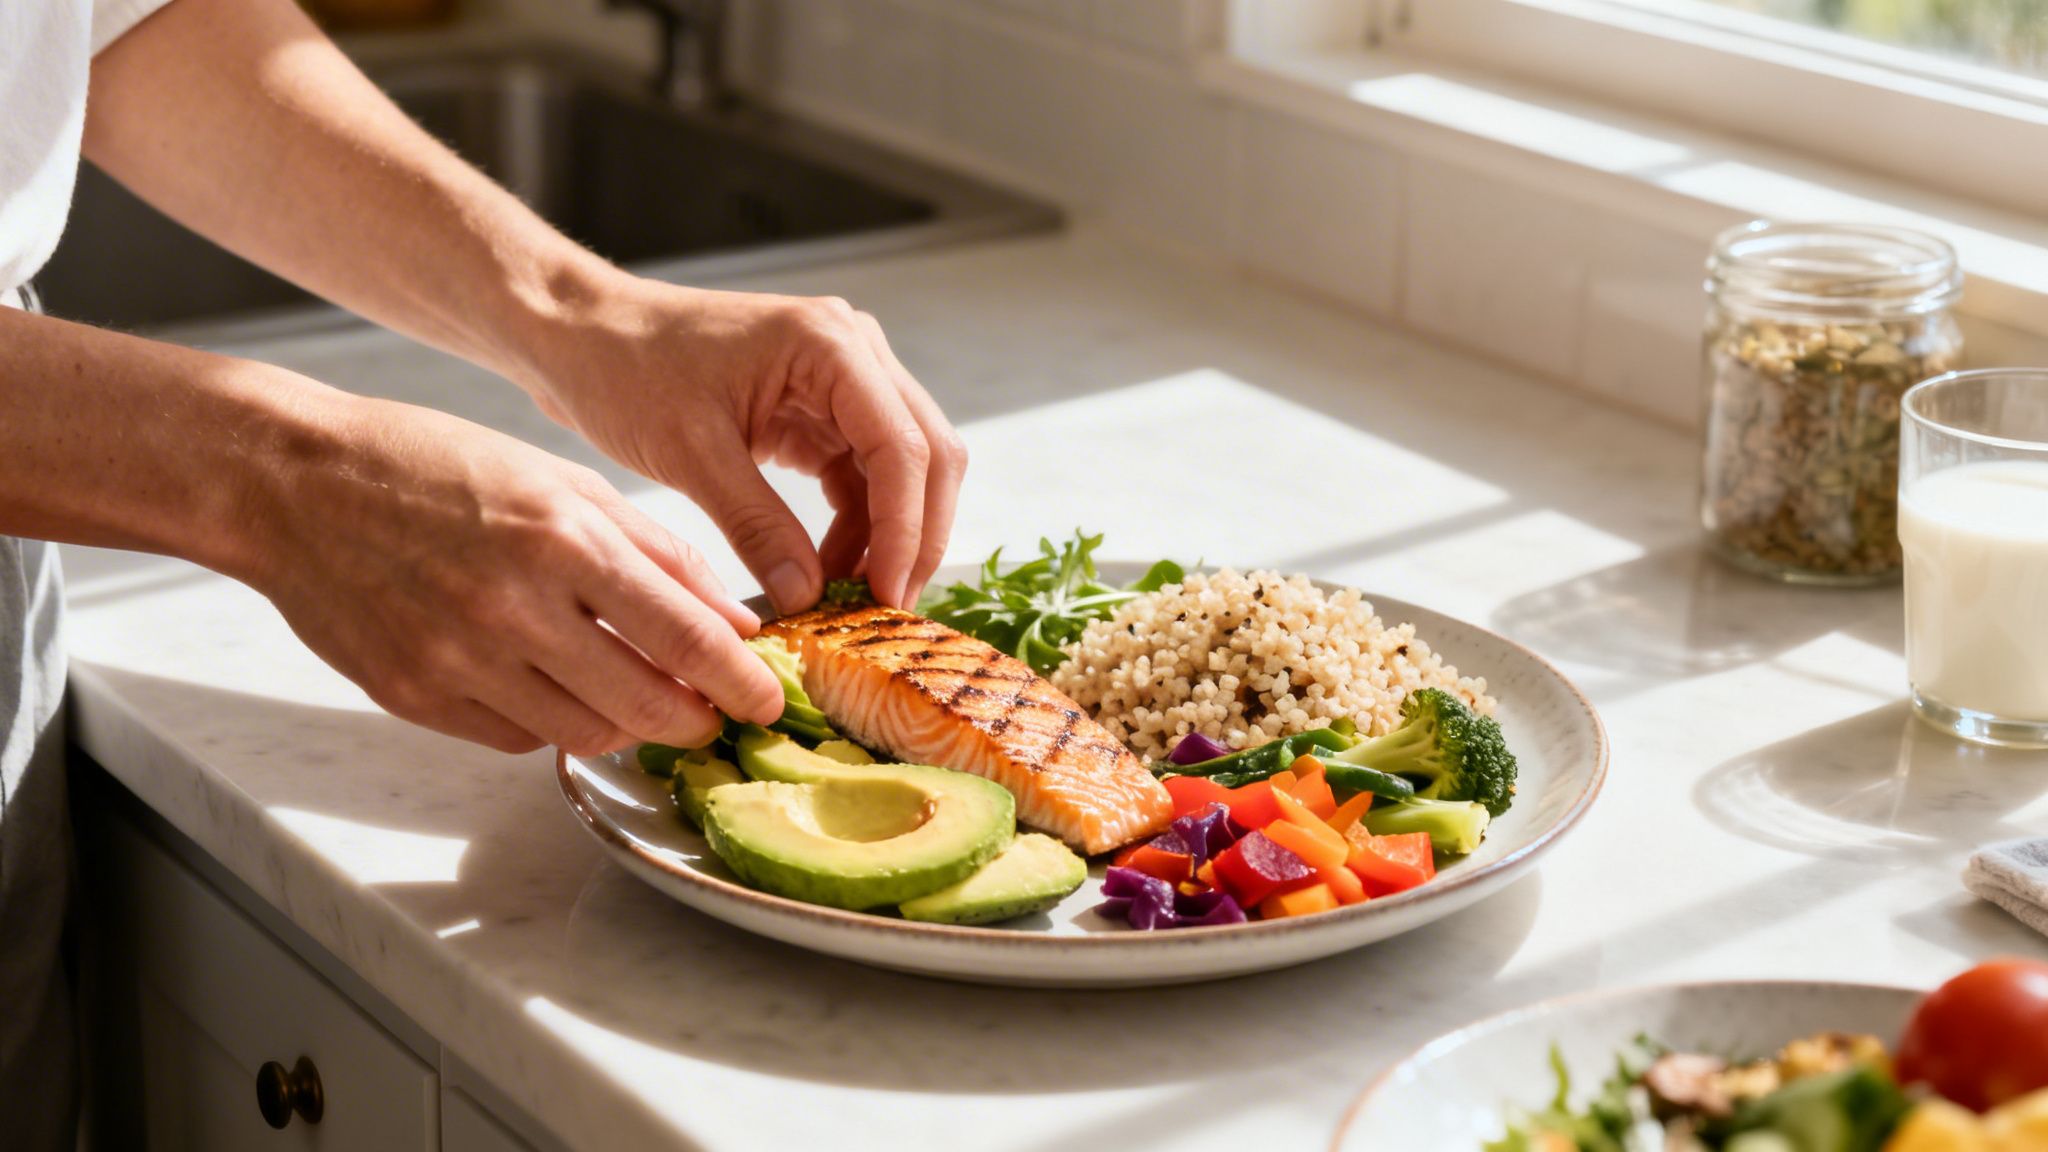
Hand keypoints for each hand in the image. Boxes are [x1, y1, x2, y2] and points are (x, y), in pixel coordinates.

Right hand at [243, 392, 784, 754]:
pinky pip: (519, 739)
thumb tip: (731, 619)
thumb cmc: (436, 467)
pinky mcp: (416, 698)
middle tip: (715, 716)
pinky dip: (556, 724)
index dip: (741, 682)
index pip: (687, 636)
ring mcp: (460, 661)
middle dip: (697, 720)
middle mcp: (515, 607)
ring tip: (644, 702)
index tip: (768, 698)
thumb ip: (655, 549)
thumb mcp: (562, 481)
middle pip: (646, 702)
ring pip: (587, 734)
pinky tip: (560, 689)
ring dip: (630, 727)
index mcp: (564, 539)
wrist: (296, 485)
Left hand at [516, 278, 967, 614]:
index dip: (906, 529)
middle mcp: (854, 353)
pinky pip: (862, 476)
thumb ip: (756, 524)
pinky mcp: (821, 410)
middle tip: (890, 610)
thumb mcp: (690, 452)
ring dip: (889, 535)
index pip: (903, 447)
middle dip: (915, 536)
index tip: (887, 598)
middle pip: (927, 454)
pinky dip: (857, 526)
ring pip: (904, 470)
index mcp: (830, 344)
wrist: (583, 337)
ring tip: (853, 600)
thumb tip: (808, 598)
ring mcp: (843, 380)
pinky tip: (828, 571)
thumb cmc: (625, 369)